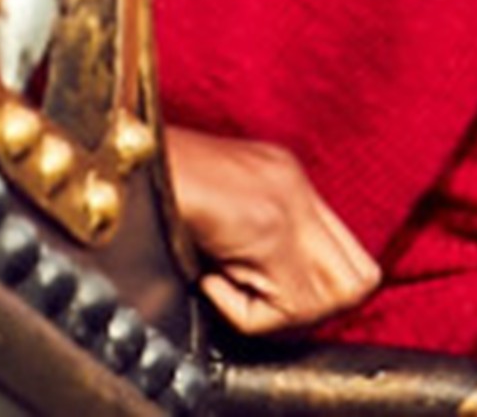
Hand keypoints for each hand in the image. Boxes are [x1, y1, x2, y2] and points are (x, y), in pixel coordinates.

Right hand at [159, 128, 373, 336]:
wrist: (115, 162)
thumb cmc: (145, 190)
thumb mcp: (215, 211)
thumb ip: (255, 240)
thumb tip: (277, 290)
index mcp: (284, 174)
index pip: (350, 255)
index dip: (319, 292)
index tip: (270, 295)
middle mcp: (295, 182)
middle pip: (361, 280)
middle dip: (312, 308)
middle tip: (257, 300)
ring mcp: (287, 202)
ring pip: (333, 299)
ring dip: (280, 312)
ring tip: (229, 285)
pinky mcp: (269, 227)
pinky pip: (289, 307)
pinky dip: (247, 314)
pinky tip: (210, 281)